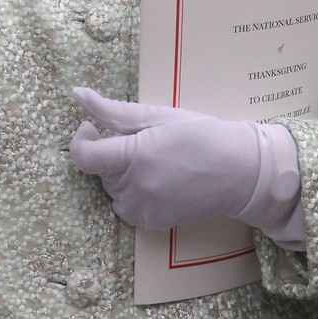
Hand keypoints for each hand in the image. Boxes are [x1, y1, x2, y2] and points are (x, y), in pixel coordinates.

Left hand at [69, 87, 302, 236]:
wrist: (239, 170)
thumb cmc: (200, 134)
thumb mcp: (156, 115)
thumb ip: (112, 110)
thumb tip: (77, 94)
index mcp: (135, 157)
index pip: (84, 157)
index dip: (80, 140)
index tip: (89, 127)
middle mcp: (135, 189)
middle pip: (101, 171)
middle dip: (111, 154)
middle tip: (143, 140)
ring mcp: (144, 211)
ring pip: (113, 190)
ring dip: (121, 174)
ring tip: (154, 159)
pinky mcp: (154, 224)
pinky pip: (128, 207)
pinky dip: (134, 192)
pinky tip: (159, 179)